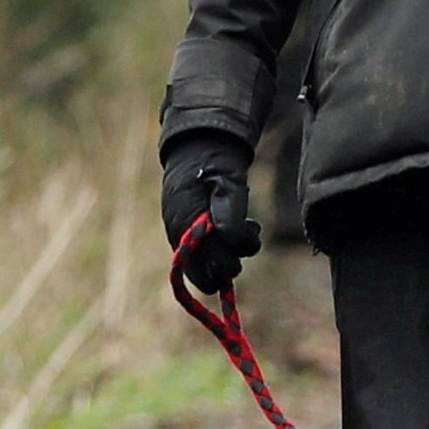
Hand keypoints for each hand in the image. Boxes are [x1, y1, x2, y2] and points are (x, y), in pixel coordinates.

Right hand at [160, 137, 259, 294]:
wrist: (196, 152)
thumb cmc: (212, 165)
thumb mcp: (225, 180)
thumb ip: (229, 210)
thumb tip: (231, 240)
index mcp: (183, 226)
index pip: (205, 268)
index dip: (228, 262)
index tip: (245, 240)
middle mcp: (180, 240)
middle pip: (208, 276)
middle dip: (233, 260)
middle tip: (248, 234)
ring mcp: (185, 241)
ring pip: (213, 268)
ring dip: (236, 251)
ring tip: (248, 225)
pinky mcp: (194, 239)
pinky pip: (213, 256)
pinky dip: (230, 246)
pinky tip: (241, 227)